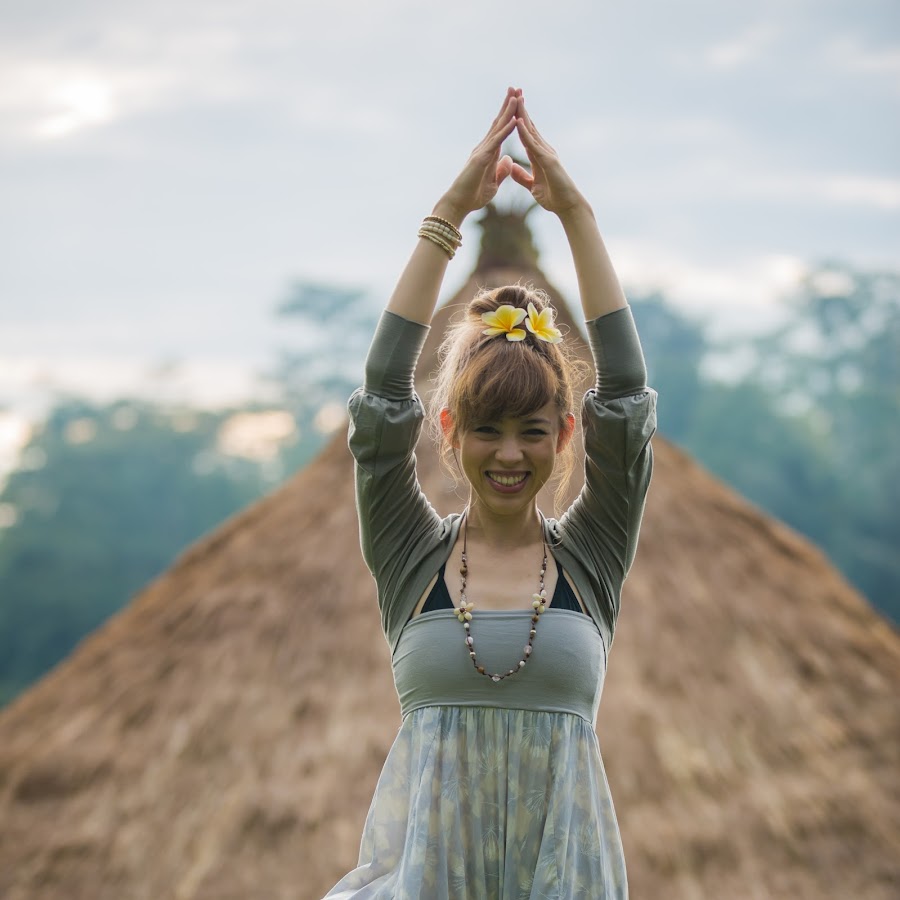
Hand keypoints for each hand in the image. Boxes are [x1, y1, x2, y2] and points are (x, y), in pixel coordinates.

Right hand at [438, 88, 518, 221]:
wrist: (459, 204)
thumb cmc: (473, 196)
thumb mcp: (493, 182)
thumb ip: (501, 170)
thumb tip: (509, 160)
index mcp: (489, 153)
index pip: (501, 130)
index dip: (510, 115)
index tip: (518, 101)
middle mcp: (485, 148)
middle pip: (499, 122)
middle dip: (508, 105)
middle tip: (517, 87)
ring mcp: (482, 151)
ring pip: (498, 127)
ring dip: (508, 111)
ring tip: (517, 95)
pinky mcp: (481, 158)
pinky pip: (496, 142)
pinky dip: (506, 130)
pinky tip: (514, 119)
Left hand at [510, 96, 585, 216]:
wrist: (567, 206)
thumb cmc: (553, 197)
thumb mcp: (532, 186)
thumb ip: (521, 176)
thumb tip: (511, 166)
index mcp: (538, 155)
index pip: (526, 133)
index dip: (517, 119)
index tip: (510, 105)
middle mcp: (544, 150)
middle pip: (529, 126)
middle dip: (521, 108)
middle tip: (513, 90)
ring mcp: (547, 153)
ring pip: (531, 130)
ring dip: (523, 114)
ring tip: (515, 97)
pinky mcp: (548, 160)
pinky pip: (534, 144)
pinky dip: (525, 133)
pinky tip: (518, 121)